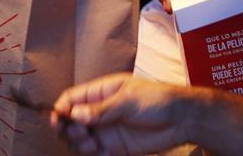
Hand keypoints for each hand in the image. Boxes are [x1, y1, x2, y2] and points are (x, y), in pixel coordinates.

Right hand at [51, 73, 191, 155]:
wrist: (181, 120)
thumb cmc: (158, 100)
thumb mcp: (129, 100)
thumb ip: (102, 109)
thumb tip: (75, 114)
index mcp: (100, 92)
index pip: (71, 99)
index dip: (61, 110)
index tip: (60, 122)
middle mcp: (99, 111)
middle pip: (70, 122)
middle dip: (71, 131)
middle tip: (86, 135)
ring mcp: (105, 130)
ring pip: (79, 141)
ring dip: (82, 146)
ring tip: (97, 146)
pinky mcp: (114, 147)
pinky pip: (94, 154)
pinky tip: (107, 154)